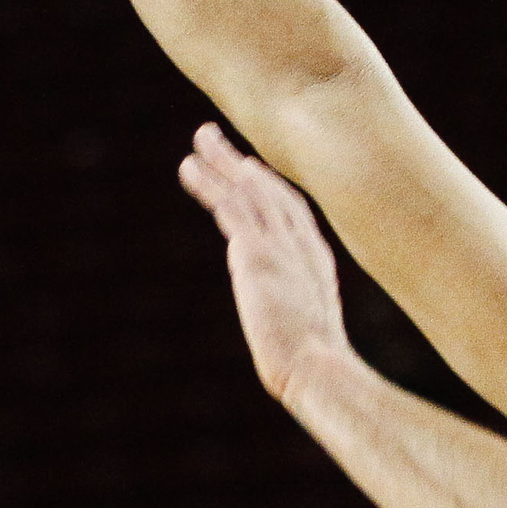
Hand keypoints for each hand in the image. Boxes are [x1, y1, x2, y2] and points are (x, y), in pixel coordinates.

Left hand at [179, 122, 349, 403]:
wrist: (316, 367)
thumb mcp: (310, 335)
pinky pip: (230, 206)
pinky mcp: (258, 252)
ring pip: (249, 190)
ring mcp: (282, 245)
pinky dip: (209, 184)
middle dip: (243, 164)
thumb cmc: (315, 366)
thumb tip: (291, 341)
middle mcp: (301, 244)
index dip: (270, 188)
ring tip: (199, 140)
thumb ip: (297, 321)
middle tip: (217, 141)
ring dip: (222, 162)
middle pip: (271, 190)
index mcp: (315, 262)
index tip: (250, 170)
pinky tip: (190, 167)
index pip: (293, 212)